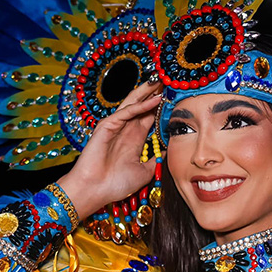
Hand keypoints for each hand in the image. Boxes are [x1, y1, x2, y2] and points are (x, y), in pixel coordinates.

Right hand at [58, 79, 162, 217]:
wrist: (95, 191)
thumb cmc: (115, 184)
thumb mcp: (144, 172)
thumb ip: (155, 160)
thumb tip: (167, 151)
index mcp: (134, 139)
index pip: (150, 117)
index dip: (161, 108)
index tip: (176, 98)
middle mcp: (125, 130)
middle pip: (142, 106)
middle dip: (154, 93)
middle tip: (168, 81)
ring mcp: (116, 126)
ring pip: (134, 104)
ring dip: (147, 92)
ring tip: (161, 81)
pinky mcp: (107, 126)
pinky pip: (126, 112)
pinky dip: (141, 105)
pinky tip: (155, 99)